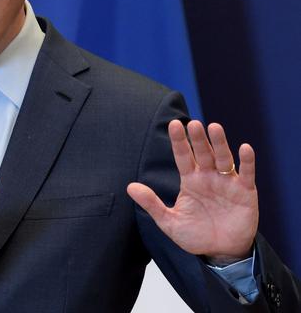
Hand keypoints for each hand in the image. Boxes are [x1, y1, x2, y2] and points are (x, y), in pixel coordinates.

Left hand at [127, 120, 257, 263]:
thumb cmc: (194, 235)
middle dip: (198, 139)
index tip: (173, 124)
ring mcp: (227, 183)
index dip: (179, 141)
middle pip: (203, 153)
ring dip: (220, 143)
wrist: (220, 253)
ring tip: (214, 128)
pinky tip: (245, 148)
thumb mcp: (169, 221)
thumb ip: (151, 204)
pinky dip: (247, 161)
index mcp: (190, 180)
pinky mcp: (245, 192)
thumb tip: (129, 187)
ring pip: (224, 158)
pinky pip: (247, 174)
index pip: (183, 156)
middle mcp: (208, 177)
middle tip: (193, 123)